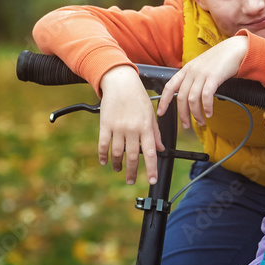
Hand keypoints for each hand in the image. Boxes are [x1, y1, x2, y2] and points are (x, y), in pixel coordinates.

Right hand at [98, 65, 164, 183]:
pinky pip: (103, 144)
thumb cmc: (138, 97)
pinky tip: (105, 161)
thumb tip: (160, 149)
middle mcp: (133, 129)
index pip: (150, 153)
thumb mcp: (151, 114)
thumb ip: (155, 133)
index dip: (151, 169)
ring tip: (118, 169)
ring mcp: (118, 127)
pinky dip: (103, 155)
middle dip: (133, 172)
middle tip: (131, 181)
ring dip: (118, 164)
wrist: (121, 83)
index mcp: (146, 127)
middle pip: (133, 157)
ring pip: (117, 153)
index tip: (152, 180)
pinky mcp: (105, 125)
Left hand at [157, 36, 248, 128]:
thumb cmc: (220, 59)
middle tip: (187, 125)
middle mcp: (192, 72)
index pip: (169, 86)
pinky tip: (209, 113)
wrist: (235, 48)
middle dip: (183, 114)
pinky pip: (206, 96)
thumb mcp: (201, 67)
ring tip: (201, 121)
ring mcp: (202, 74)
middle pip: (181, 97)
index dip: (163, 101)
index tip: (161, 112)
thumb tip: (189, 95)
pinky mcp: (214, 76)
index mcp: (186, 69)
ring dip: (195, 114)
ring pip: (192, 99)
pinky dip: (207, 107)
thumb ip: (194, 78)